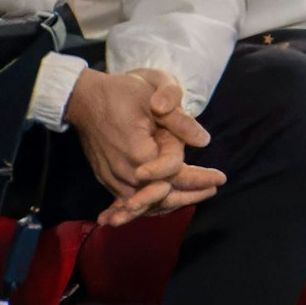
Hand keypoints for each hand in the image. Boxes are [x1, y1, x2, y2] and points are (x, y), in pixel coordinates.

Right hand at [64, 68, 223, 225]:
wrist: (84, 100)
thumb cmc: (121, 93)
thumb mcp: (154, 95)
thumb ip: (179, 120)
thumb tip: (204, 141)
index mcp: (139, 153)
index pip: (174, 174)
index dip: (200, 178)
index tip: (221, 178)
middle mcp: (125, 172)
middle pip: (163, 195)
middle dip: (190, 195)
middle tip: (213, 190)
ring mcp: (113, 179)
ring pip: (147, 203)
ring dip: (171, 202)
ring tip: (196, 196)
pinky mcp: (107, 179)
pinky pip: (129, 201)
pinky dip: (146, 206)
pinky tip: (157, 210)